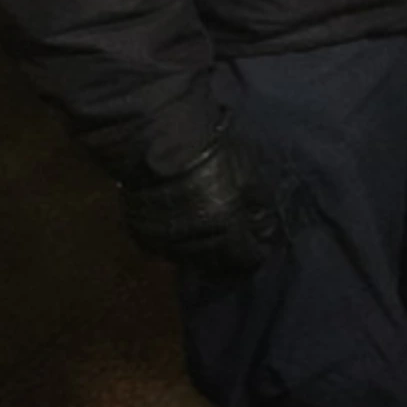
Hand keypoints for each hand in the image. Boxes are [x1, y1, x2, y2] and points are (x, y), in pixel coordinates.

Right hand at [120, 132, 282, 277]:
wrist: (159, 142)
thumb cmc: (213, 153)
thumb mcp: (250, 173)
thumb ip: (258, 204)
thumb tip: (262, 224)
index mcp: (226, 232)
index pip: (248, 258)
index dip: (258, 251)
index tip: (262, 242)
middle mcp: (196, 246)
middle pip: (219, 264)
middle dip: (232, 255)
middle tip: (239, 242)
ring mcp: (165, 244)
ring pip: (191, 258)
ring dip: (205, 250)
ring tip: (213, 234)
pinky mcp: (143, 235)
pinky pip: (167, 247)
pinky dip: (180, 240)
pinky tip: (187, 225)